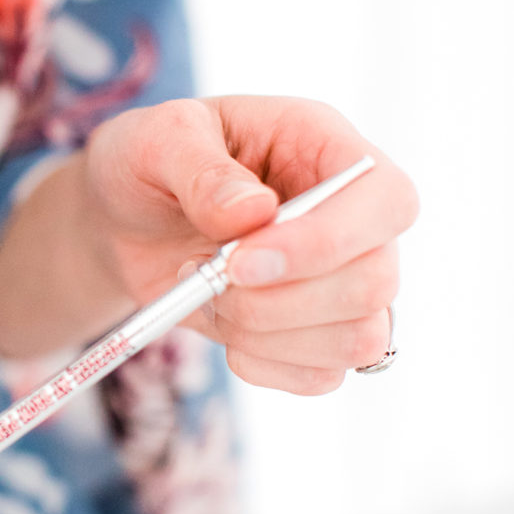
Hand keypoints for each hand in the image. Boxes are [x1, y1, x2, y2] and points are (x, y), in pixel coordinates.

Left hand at [80, 95, 418, 392]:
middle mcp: (352, 215)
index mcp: (328, 147)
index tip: (241, 261)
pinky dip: (261, 362)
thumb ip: (199, 169)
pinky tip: (221, 324)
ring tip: (207, 293)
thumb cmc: (151, 161)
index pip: (388, 199)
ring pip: (357, 339)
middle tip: (207, 273)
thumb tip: (252, 212)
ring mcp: (343, 278)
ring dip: (265, 332)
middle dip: (278, 299)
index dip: (329, 240)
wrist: (126, 219)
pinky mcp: (318, 332)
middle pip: (375, 283)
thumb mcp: (158, 138)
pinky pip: (321, 375)